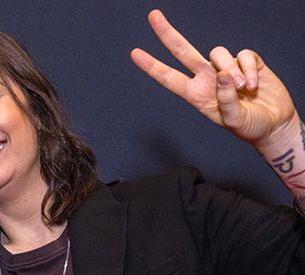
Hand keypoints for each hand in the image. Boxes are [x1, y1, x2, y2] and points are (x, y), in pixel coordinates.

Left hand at [130, 9, 299, 147]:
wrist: (273, 123)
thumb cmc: (248, 125)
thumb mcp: (233, 120)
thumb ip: (226, 100)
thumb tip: (223, 75)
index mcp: (196, 94)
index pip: (169, 78)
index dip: (152, 66)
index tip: (135, 53)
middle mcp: (207, 78)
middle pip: (184, 51)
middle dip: (168, 34)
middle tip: (153, 15)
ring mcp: (226, 68)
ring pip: (218, 53)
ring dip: (231, 70)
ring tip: (244, 89)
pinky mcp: (248, 61)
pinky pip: (244, 54)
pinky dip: (249, 69)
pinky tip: (255, 85)